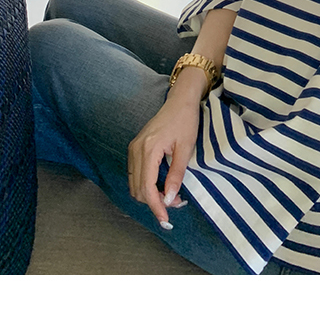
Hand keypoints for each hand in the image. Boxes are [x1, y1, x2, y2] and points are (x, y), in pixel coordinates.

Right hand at [127, 88, 199, 226]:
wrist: (180, 101)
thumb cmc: (185, 121)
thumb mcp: (185, 148)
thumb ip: (176, 175)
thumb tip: (168, 199)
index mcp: (149, 149)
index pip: (146, 187)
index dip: (155, 206)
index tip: (165, 219)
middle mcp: (136, 149)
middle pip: (138, 189)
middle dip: (154, 201)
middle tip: (175, 202)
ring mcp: (134, 148)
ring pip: (135, 183)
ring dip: (150, 194)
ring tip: (170, 194)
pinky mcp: (135, 147)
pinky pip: (136, 174)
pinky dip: (146, 184)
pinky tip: (162, 184)